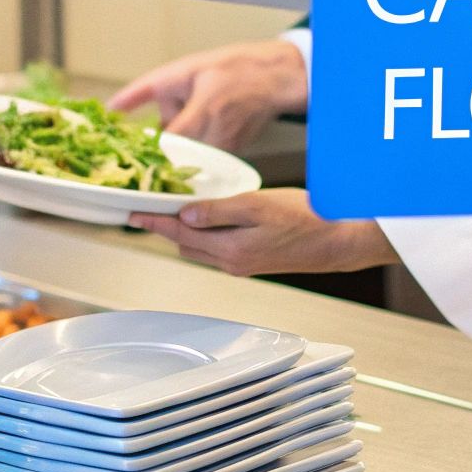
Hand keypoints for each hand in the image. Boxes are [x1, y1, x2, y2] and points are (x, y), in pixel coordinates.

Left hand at [108, 39, 307, 152]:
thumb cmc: (231, 68)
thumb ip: (145, 90)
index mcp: (202, 113)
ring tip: (189, 117)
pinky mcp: (232, 153)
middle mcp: (215, 137)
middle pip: (172, 154)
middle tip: (158, 129)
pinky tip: (203, 123)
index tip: (129, 152)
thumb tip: (112, 106)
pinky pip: (203, 155)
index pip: (164, 146)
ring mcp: (226, 149)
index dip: (145, 150)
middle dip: (160, 145)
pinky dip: (195, 144)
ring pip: (187, 157)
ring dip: (179, 144)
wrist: (273, 78)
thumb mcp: (184, 70)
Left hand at [128, 189, 397, 276]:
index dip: (154, 222)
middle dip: (164, 227)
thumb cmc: (306, 219)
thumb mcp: (257, 206)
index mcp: (229, 250)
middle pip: (185, 244)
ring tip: (168, 212)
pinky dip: (203, 235)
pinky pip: (216, 249)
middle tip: (145, 209)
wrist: (339, 240)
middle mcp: (231, 263)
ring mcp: (242, 264)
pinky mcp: (253, 261)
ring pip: (200, 248)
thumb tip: (184, 216)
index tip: (132, 213)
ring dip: (182, 232)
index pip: (179, 234)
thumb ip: (217, 212)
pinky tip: (205, 221)